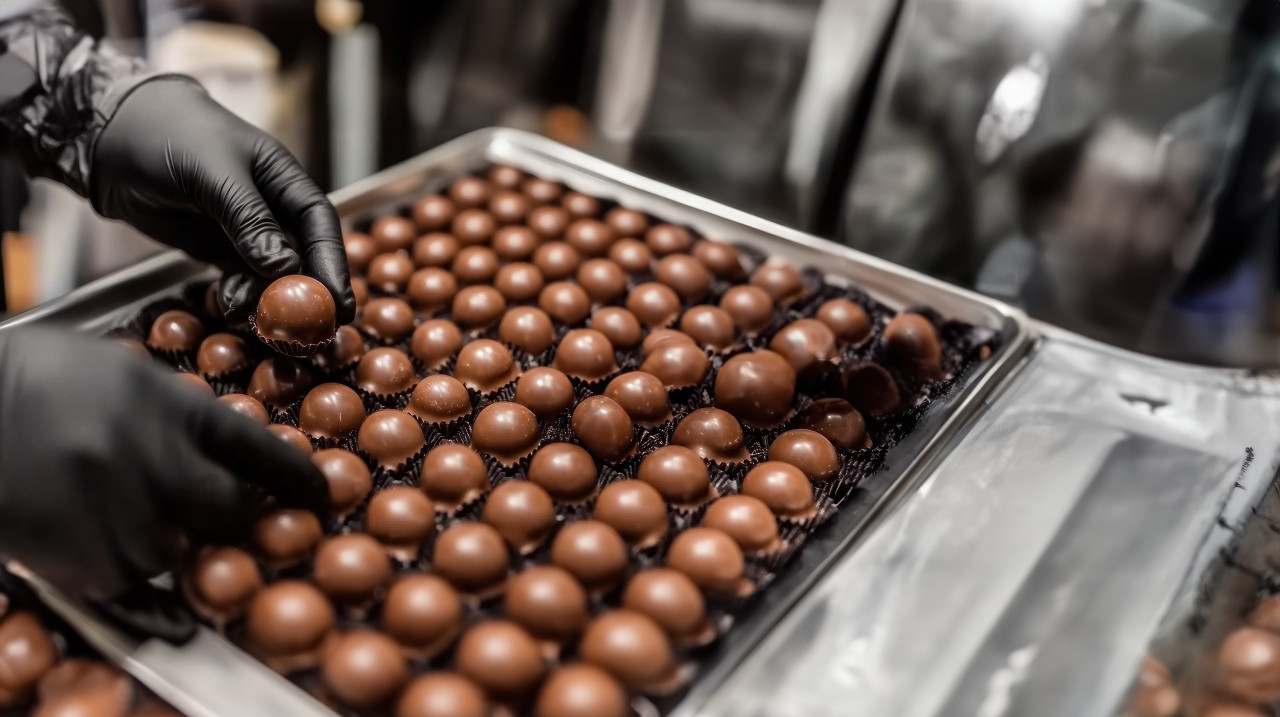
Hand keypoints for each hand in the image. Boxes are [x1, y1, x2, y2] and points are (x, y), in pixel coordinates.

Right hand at [0, 327, 327, 640]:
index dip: (291, 474)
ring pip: (172, 555)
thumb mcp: (120, 371)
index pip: (250, 445)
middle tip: (231, 518)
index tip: (320, 491)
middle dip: (236, 519)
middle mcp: (142, 454)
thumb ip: (176, 409)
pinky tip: (134, 578)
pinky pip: (121, 586)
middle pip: (225, 509)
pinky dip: (134, 587)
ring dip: (173, 550)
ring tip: (147, 525)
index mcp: (162, 402)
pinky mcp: (63, 545)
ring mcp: (103, 503)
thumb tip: (230, 447)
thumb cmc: (38, 375)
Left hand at [91, 79, 354, 324]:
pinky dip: (241, 295)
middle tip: (313, 332)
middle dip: (307, 293)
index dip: (333, 263)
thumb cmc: (168, 134)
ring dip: (267, 299)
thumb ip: (250, 219)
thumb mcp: (213, 172)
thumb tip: (286, 268)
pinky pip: (240, 278)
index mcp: (282, 177)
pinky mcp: (217, 247)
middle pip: (302, 255)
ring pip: (270, 273)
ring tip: (255, 318)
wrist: (109, 135)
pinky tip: (232, 306)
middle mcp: (271, 205)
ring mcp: (244, 229)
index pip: (319, 224)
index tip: (340, 302)